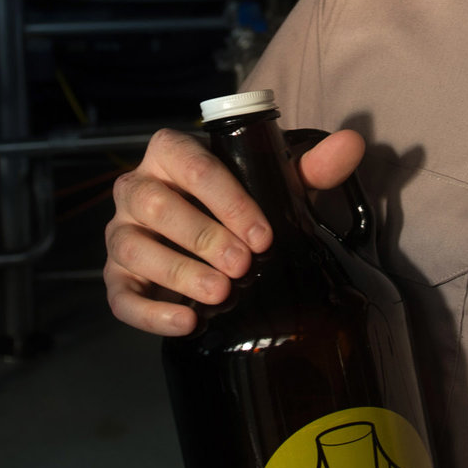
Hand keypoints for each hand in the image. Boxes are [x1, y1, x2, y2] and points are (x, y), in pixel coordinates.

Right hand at [103, 124, 364, 336]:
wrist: (210, 241)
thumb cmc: (240, 206)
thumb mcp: (275, 184)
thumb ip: (312, 166)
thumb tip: (352, 144)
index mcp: (170, 155)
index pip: (192, 165)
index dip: (228, 199)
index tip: (263, 234)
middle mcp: (135, 189)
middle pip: (155, 205)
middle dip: (201, 235)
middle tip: (243, 264)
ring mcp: (121, 234)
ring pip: (132, 249)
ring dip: (177, 272)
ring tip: (220, 293)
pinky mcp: (115, 278)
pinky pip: (120, 296)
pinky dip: (150, 313)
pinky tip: (187, 323)